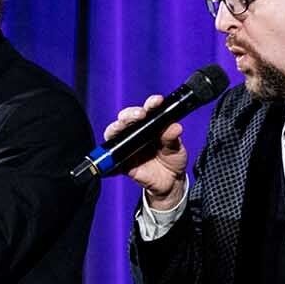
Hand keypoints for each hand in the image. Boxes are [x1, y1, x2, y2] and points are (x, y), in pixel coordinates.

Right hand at [108, 94, 187, 208]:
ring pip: (114, 133)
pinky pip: (111, 158)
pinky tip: (112, 154)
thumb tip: (174, 127)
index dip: (150, 104)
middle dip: (130, 114)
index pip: (147, 110)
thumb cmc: (172, 160)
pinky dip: (107, 156)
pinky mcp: (122, 161)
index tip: (156, 102)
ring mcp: (127, 146)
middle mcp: (136, 132)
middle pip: (126, 118)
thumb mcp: (176, 148)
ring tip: (122, 126)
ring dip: (116, 127)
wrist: (170, 182)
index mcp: (151, 125)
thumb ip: (173, 138)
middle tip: (140, 115)